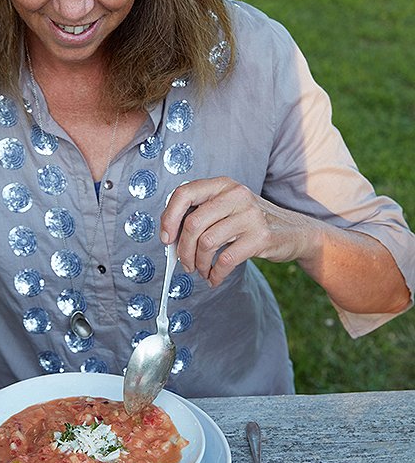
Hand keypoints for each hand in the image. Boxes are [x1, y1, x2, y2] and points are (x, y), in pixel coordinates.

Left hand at [160, 177, 319, 286]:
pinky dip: (215, 273)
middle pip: (192, 223)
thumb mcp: (229, 206)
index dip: (169, 217)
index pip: (184, 193)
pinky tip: (215, 277)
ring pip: (206, 243)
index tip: (166, 238)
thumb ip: (203, 214)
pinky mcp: (260, 238)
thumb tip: (170, 237)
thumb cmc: (254, 221)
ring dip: (198, 263)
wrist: (296, 232)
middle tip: (184, 262)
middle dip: (182, 249)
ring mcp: (250, 215)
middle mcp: (236, 195)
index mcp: (223, 185)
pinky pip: (225, 260)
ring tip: (201, 270)